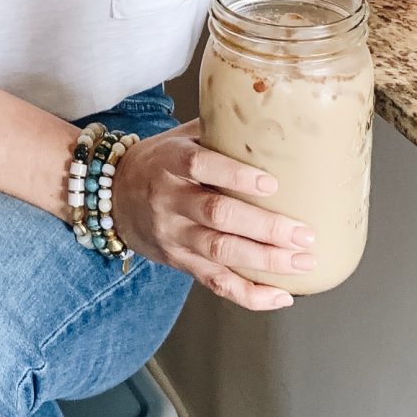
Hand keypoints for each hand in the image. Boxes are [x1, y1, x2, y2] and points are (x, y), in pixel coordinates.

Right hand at [109, 119, 314, 310]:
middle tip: (304, 233)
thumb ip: (219, 131)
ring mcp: (174, 235)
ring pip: (220, 252)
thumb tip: (275, 121)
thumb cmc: (158, 162)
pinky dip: (250, 295)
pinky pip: (216, 283)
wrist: (111, 197)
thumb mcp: (180, 138)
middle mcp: (169, 200)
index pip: (200, 165)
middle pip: (217, 215)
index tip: (271, 182)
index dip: (236, 175)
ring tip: (303, 261)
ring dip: (266, 260)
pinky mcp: (180, 262)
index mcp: (170, 161)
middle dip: (265, 227)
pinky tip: (280, 296)